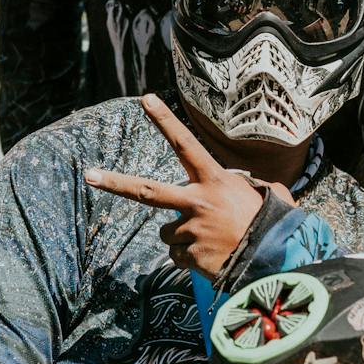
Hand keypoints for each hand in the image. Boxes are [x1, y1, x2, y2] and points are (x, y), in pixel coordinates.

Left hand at [83, 94, 286, 279]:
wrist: (275, 264)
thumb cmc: (272, 227)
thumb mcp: (269, 196)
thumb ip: (254, 187)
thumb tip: (254, 187)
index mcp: (214, 182)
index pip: (185, 144)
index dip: (165, 121)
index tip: (145, 99)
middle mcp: (197, 201)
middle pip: (147, 190)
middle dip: (115, 182)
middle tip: (89, 175)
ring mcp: (189, 230)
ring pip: (167, 232)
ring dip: (182, 238)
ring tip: (211, 242)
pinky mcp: (188, 255)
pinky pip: (178, 257)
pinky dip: (190, 259)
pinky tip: (212, 258)